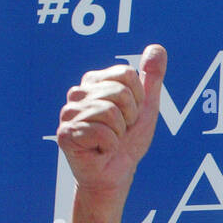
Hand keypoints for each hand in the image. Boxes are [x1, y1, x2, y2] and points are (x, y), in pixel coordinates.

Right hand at [57, 45, 166, 198]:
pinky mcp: (66, 134)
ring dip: (119, 133)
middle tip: (119, 131)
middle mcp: (77, 93)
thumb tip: (157, 47)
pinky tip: (99, 151)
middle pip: (119, 92)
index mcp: (94, 82)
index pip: (126, 74)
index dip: (137, 99)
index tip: (129, 115)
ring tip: (109, 141)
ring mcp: (68, 113)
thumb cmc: (128, 141)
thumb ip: (152, 77)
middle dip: (129, 117)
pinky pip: (102, 133)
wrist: (116, 174)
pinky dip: (109, 146)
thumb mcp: (146, 106)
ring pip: (110, 113)